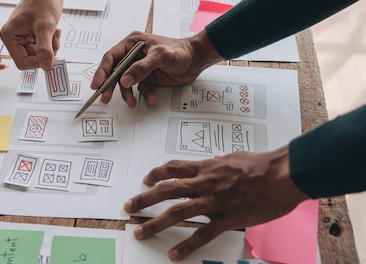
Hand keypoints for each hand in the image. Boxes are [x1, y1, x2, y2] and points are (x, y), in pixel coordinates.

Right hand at [0, 0, 62, 70]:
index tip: (51, 58)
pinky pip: (43, 47)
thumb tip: (46, 66)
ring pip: (39, 54)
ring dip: (50, 47)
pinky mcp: (32, 35)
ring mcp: (23, 37)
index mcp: (9, 36)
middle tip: (54, 39)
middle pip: (31, 59)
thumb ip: (45, 48)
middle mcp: (14, 38)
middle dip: (46, 52)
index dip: (37, 62)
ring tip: (54, 32)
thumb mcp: (45, 25)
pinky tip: (54, 30)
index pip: (22, 62)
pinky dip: (51, 42)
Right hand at [91, 31, 221, 107]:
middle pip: (115, 72)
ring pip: (126, 83)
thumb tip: (124, 79)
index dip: (102, 71)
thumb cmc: (180, 50)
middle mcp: (133, 55)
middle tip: (105, 98)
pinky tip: (150, 98)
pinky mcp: (147, 78)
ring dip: (127, 94)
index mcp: (132, 43)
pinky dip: (144, 95)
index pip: (111, 57)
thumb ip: (142, 67)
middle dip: (110, 86)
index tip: (97, 84)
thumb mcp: (161, 56)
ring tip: (131, 103)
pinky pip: (140, 89)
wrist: (197, 59)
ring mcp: (140, 67)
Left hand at [124, 147, 308, 260]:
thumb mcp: (232, 158)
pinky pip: (203, 235)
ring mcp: (214, 203)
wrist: (282, 175)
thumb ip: (217, 163)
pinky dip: (187, 246)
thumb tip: (210, 162)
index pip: (172, 169)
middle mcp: (204, 184)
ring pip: (178, 213)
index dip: (156, 174)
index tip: (146, 180)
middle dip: (144, 199)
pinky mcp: (227, 220)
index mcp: (205, 168)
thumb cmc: (261, 164)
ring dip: (155, 223)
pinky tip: (174, 255)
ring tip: (140, 232)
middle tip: (128, 207)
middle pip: (166, 190)